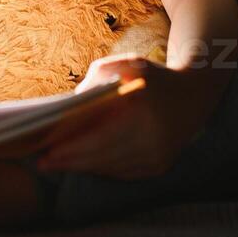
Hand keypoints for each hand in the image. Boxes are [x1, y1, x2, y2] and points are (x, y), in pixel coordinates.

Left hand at [34, 55, 223, 179]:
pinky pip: (123, 172)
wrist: (195, 96)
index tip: (46, 151)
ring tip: (56, 163)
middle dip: (69, 161)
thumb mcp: (127, 64)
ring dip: (82, 167)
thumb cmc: (153, 77)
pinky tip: (82, 163)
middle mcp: (153, 139)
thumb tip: (71, 104)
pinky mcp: (159, 167)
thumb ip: (97, 75)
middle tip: (42, 163)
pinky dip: (101, 168)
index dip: (71, 148)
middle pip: (102, 157)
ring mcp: (158, 157)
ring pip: (111, 168)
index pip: (99, 138)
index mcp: (144, 112)